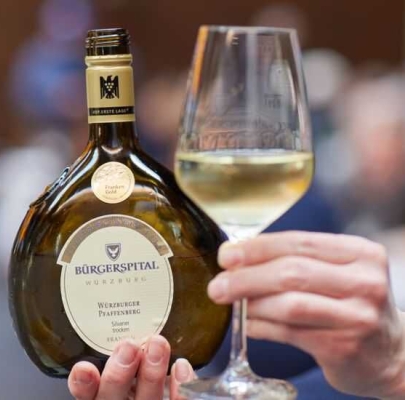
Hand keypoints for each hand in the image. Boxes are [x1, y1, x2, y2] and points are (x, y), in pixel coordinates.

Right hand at [68, 335, 194, 399]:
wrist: (156, 391)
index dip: (83, 383)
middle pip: (113, 399)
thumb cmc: (137, 375)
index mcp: (103, 395)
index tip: (85, 367)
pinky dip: (181, 386)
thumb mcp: (119, 367)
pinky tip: (181, 365)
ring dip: (151, 373)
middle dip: (119, 375)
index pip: (86, 394)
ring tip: (158, 343)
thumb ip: (117, 350)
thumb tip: (124, 326)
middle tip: (128, 346)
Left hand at [208, 232, 404, 399]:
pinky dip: (261, 327)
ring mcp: (358, 316)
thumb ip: (296, 260)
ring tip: (227, 302)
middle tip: (217, 284)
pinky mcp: (345, 347)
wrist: (390, 353)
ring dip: (250, 303)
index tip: (227, 255)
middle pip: (291, 272)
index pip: (299, 242)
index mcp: (360, 253)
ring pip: (288, 304)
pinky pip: (289, 333)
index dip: (257, 247)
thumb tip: (237, 258)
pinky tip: (247, 324)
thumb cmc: (351, 304)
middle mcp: (364, 281)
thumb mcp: (336, 273)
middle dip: (246, 277)